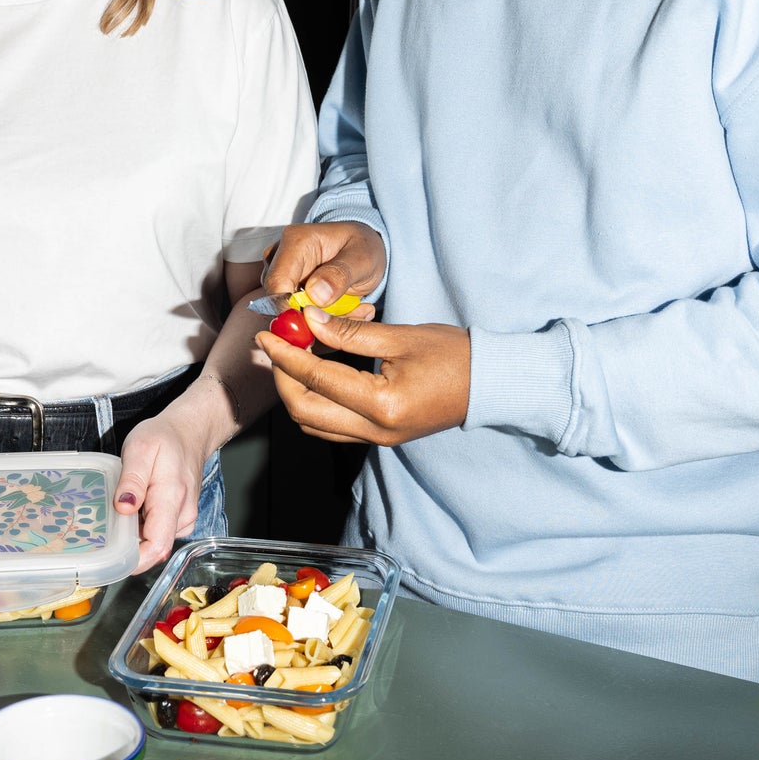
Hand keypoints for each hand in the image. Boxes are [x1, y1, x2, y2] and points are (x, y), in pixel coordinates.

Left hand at [115, 409, 210, 573]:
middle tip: (106, 523)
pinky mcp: (181, 519)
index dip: (134, 560)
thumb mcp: (140, 448)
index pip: (157, 547)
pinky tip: (135, 508)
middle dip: (128, 544)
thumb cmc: (164, 438)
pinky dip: (143, 527)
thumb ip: (132, 479)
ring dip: (135, 534)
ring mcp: (184, 519)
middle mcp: (183, 515)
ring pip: (155, 541)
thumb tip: (124, 507)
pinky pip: (159, 533)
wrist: (190, 432)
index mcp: (171, 499)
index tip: (110, 555)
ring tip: (122, 509)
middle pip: (153, 548)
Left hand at [257, 308, 469, 446]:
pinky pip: (333, 425)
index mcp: (382, 404)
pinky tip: (317, 370)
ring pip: (315, 424)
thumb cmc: (454, 355)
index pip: (316, 380)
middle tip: (277, 345)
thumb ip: (350, 332)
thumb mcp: (401, 335)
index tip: (268, 335)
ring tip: (294, 354)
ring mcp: (378, 439)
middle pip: (305, 412)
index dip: (286, 356)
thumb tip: (309, 320)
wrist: (490, 384)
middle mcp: (376, 430)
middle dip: (283, 378)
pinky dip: (316, 400)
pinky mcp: (380, 436)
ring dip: (296, 391)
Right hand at [263, 221, 385, 312]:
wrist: (362, 247)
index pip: (277, 284)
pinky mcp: (282, 286)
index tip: (313, 328)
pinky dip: (314, 318)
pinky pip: (292, 312)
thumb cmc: (363, 247)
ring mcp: (278, 271)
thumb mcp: (362, 259)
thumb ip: (340, 275)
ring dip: (314, 319)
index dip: (289, 311)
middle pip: (276, 300)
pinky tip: (337, 311)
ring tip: (346, 310)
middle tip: (342, 319)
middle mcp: (279, 254)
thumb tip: (315, 295)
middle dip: (307, 317)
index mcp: (296, 241)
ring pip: (284, 308)